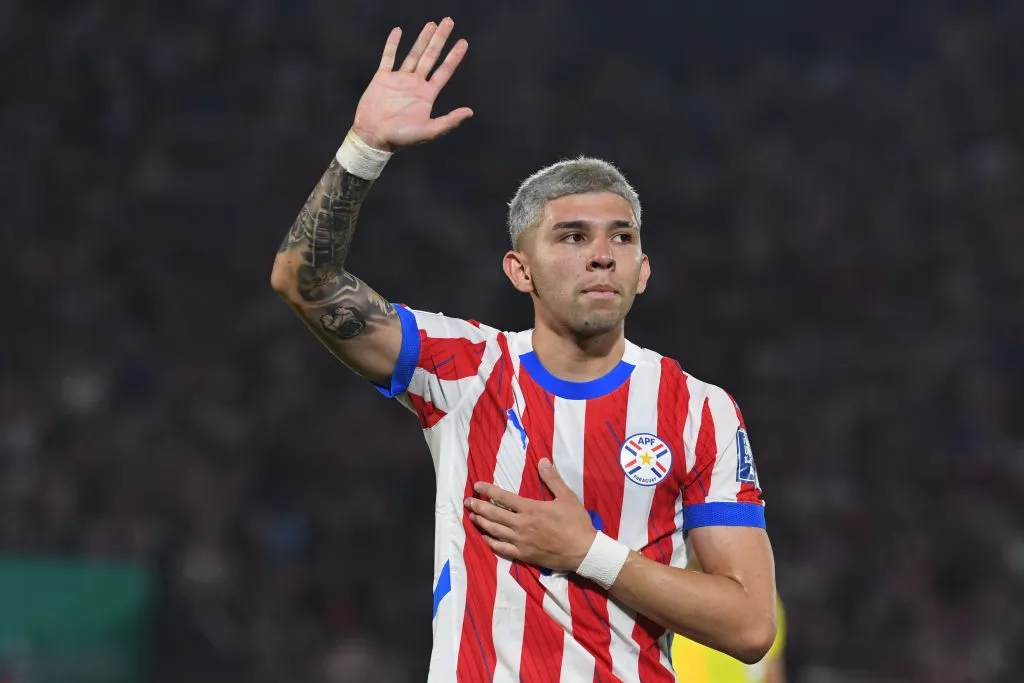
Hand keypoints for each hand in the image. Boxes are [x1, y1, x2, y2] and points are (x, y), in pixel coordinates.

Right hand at [352, 18, 472, 151]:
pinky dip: (392, 44)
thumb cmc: (401, 137)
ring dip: (422, 39)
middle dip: (440, 39)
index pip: (444, 71)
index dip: (454, 56)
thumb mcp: (428, 131)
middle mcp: (415, 84)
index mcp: (427, 94)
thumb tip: (470, 112)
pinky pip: (388, 57)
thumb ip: (449, 121)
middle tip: (448, 22)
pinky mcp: (382, 78)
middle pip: (431, 56)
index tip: (463, 42)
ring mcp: (399, 79)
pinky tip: (398, 31)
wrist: (373, 137)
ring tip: (431, 24)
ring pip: (413, 54)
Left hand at [464, 458, 596, 572]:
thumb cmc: (576, 523)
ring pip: (495, 531)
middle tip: (468, 501)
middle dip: (479, 507)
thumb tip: (542, 460)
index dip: (488, 491)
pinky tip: (485, 538)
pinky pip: (502, 549)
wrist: (583, 551)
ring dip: (482, 523)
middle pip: (494, 514)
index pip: (504, 497)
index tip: (477, 486)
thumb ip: (552, 479)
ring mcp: (521, 541)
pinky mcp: (524, 555)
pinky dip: (491, 542)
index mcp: (531, 509)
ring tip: (472, 517)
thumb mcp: (567, 497)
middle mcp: (522, 524)